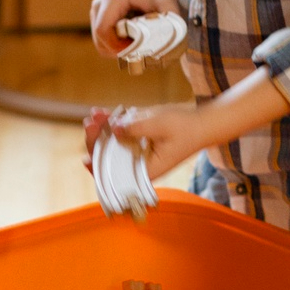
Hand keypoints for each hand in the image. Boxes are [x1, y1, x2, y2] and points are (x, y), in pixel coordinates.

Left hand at [83, 103, 209, 184]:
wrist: (203, 123)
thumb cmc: (187, 128)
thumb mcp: (161, 125)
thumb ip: (136, 127)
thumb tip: (115, 128)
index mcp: (145, 170)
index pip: (115, 175)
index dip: (98, 168)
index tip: (86, 158)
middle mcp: (138, 164)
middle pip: (109, 158)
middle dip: (96, 141)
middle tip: (91, 123)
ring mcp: (137, 151)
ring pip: (111, 145)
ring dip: (101, 130)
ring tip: (95, 115)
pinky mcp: (139, 139)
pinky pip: (120, 134)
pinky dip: (110, 124)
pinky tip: (102, 113)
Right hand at [89, 0, 182, 57]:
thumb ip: (171, 17)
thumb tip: (174, 39)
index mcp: (110, 1)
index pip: (103, 31)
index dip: (117, 47)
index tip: (136, 52)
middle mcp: (98, 7)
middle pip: (100, 41)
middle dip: (118, 52)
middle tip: (139, 53)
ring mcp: (95, 14)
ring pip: (100, 44)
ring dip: (116, 51)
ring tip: (136, 48)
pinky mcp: (98, 19)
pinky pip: (102, 41)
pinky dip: (115, 47)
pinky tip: (130, 43)